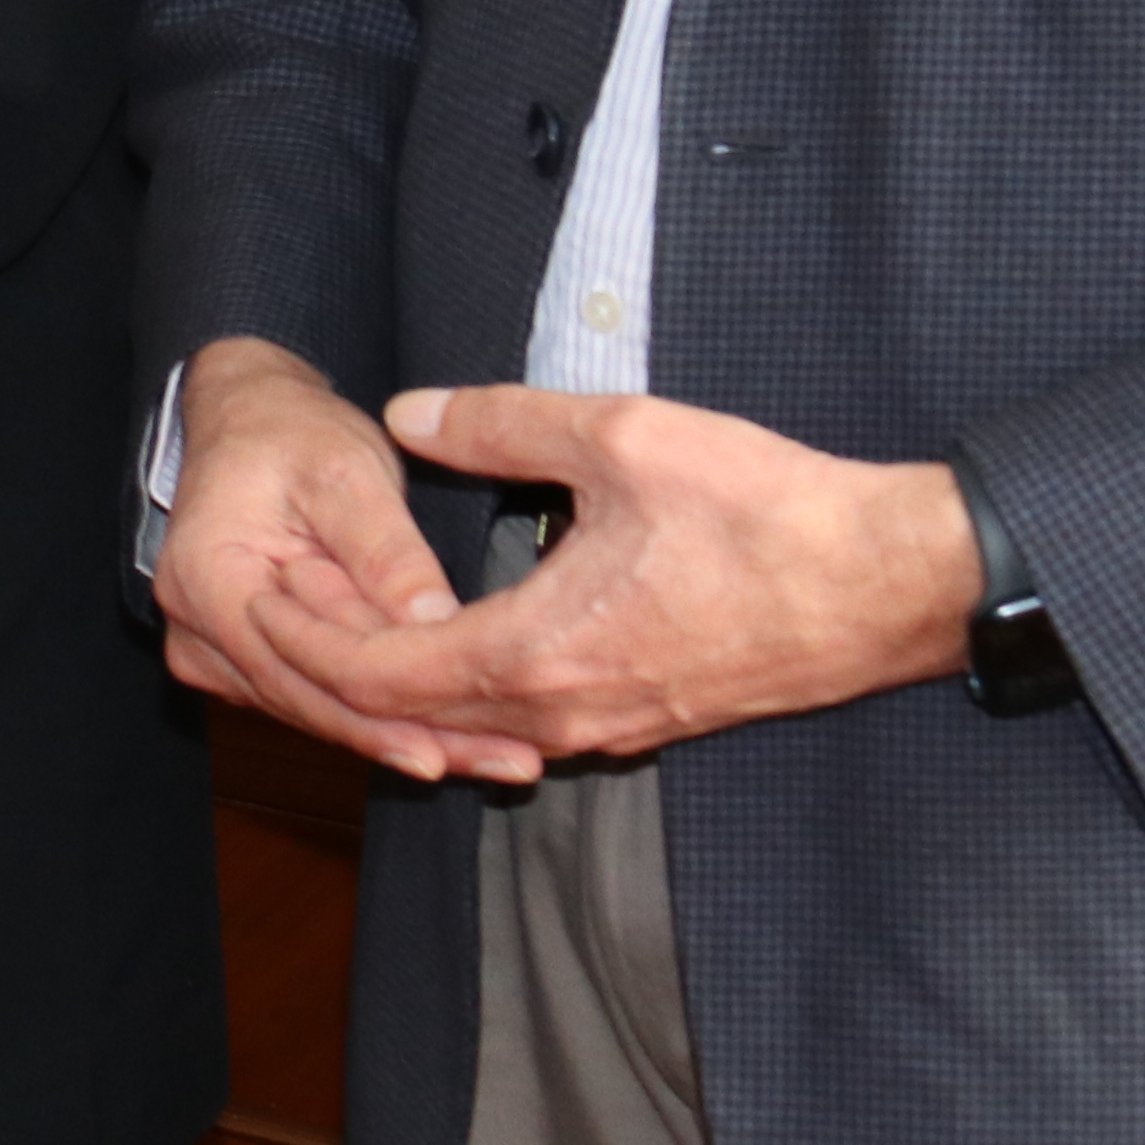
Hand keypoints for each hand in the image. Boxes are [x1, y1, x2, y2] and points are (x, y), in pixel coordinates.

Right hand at [150, 338, 531, 786]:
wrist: (251, 423)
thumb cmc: (293, 437)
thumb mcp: (345, 474)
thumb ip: (385, 552)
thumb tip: (432, 625)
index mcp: (206, 581)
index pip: (297, 673)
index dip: (379, 717)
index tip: (454, 745)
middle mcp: (197, 632)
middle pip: (313, 706)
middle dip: (411, 738)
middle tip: (509, 762)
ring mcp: (216, 653)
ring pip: (321, 711)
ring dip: (408, 733)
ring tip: (502, 755)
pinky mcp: (250, 662)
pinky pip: (320, 698)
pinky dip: (386, 713)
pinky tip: (460, 732)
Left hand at [308, 384, 985, 765]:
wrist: (886, 583)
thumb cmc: (762, 509)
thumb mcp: (618, 436)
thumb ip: (498, 424)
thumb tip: (408, 415)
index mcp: (536, 656)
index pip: (379, 677)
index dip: (307, 643)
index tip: (258, 601)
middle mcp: (562, 714)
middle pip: (410, 717)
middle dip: (334, 667)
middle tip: (278, 610)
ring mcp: (608, 727)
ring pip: (470, 729)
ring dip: (398, 686)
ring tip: (346, 621)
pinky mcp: (645, 719)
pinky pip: (525, 725)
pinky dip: (462, 697)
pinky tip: (447, 645)